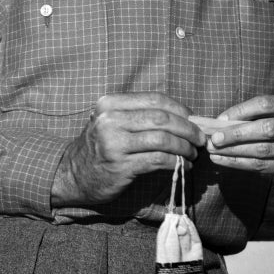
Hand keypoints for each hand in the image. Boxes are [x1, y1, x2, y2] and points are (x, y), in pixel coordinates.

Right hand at [51, 92, 205, 206]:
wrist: (73, 175)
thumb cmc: (101, 147)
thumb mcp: (113, 122)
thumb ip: (140, 116)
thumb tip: (184, 117)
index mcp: (110, 104)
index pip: (155, 99)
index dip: (180, 108)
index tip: (193, 119)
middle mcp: (110, 120)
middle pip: (161, 119)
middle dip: (187, 128)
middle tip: (200, 138)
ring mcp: (114, 143)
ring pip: (162, 140)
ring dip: (184, 147)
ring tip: (193, 153)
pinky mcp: (121, 166)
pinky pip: (158, 160)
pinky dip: (176, 162)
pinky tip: (183, 165)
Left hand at [205, 95, 273, 186]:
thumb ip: (253, 117)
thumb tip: (219, 122)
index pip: (266, 104)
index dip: (241, 110)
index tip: (221, 119)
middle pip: (267, 128)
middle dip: (237, 133)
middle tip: (215, 138)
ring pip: (263, 149)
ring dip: (234, 150)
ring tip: (213, 150)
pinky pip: (261, 166)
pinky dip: (237, 163)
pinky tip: (221, 160)